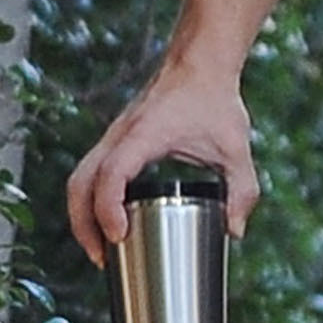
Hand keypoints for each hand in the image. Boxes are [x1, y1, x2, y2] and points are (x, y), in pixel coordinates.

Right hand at [67, 59, 257, 268]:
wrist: (200, 64)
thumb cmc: (215, 102)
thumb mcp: (236, 149)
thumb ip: (243, 190)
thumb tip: (235, 231)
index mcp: (145, 135)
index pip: (113, 174)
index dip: (109, 208)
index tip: (119, 236)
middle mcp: (120, 136)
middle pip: (80, 182)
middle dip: (83, 224)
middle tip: (102, 258)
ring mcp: (113, 137)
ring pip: (79, 178)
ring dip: (81, 215)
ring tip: (100, 249)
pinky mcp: (116, 140)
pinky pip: (90, 172)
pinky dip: (91, 199)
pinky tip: (107, 222)